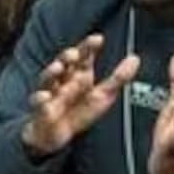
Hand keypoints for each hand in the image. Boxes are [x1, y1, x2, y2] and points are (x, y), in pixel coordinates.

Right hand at [21, 34, 139, 158]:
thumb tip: (135, 58)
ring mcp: (50, 93)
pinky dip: (40, 99)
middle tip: (75, 53)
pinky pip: (38, 103)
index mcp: (79, 73)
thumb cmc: (79, 111)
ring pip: (48, 79)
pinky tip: (45, 96)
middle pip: (64, 63)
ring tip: (58, 67)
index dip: (89, 47)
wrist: (55, 134)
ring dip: (51, 72)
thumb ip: (119, 78)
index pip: (83, 56)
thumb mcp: (103, 95)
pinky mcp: (41, 109)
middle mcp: (63, 79)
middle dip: (68, 56)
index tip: (97, 39)